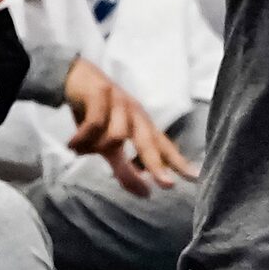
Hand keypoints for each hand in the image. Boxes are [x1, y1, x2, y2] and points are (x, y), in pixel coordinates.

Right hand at [63, 59, 195, 196]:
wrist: (73, 76)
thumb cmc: (94, 112)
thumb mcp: (109, 141)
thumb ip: (124, 165)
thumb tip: (144, 192)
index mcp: (142, 125)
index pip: (163, 146)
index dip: (178, 162)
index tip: (196, 179)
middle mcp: (135, 113)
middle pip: (148, 142)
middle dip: (156, 164)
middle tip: (166, 184)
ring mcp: (118, 102)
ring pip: (117, 136)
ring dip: (97, 148)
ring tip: (80, 151)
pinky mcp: (100, 93)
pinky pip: (94, 124)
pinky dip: (83, 139)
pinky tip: (72, 145)